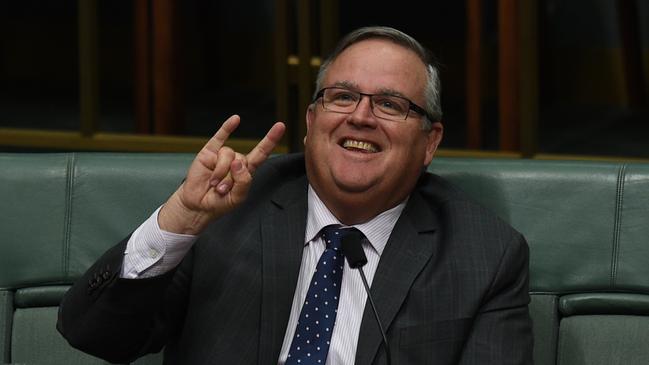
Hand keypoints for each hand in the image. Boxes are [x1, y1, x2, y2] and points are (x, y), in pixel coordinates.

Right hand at [159, 115, 285, 233]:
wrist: (198, 205)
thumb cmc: (220, 202)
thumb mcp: (238, 197)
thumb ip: (243, 181)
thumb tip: (238, 162)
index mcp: (246, 170)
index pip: (261, 153)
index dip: (270, 140)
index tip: (280, 126)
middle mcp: (236, 160)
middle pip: (242, 160)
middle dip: (232, 178)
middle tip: (222, 190)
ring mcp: (222, 155)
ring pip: (228, 155)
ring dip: (221, 173)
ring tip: (214, 184)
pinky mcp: (209, 152)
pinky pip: (219, 137)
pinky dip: (227, 128)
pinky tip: (236, 120)